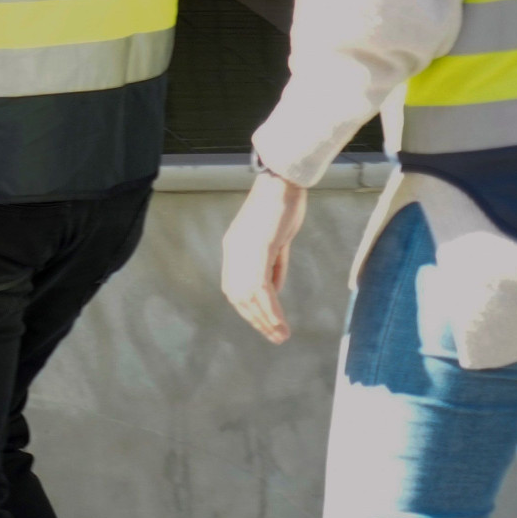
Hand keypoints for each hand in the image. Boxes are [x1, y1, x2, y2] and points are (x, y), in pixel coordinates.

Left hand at [217, 170, 307, 345]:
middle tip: (273, 337)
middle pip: (239, 296)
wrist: (283, 180)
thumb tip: (274, 288)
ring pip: (249, 297)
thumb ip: (273, 264)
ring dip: (265, 320)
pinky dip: (271, 309)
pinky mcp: (258, 249)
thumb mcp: (276, 239)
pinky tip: (280, 322)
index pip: (234, 287)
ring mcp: (244, 251)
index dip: (246, 308)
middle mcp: (234, 252)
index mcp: (235, 248)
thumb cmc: (282, 204)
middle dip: (256, 320)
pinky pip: (261, 288)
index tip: (262, 323)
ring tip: (280, 336)